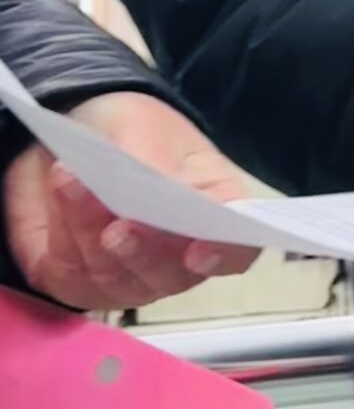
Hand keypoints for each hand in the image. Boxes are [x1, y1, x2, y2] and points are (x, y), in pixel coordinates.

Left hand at [3, 92, 259, 310]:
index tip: (199, 250)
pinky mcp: (82, 283)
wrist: (73, 141)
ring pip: (117, 276)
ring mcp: (132, 277)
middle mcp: (179, 257)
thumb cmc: (128, 132)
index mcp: (216, 212)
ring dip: (90, 230)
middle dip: (143, 250)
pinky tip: (61, 194)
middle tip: (119, 224)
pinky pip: (72, 275)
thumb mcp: (142, 125)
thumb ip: (152, 160)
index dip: (224, 254)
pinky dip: (63, 234)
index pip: (236, 250)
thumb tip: (161, 190)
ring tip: (71, 180)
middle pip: (171, 275)